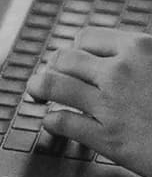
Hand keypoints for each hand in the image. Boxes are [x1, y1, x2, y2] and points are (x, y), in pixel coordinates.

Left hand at [29, 31, 151, 176]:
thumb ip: (144, 58)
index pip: (88, 38)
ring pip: (53, 86)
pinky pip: (63, 123)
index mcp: (140, 48)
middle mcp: (119, 71)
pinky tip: (52, 124)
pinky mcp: (109, 138)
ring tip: (36, 92)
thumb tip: (125, 52)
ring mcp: (110, 104)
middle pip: (64, 59)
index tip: (71, 56)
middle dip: (53, 66)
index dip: (75, 48)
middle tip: (48, 74)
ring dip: (40, 88)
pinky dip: (52, 122)